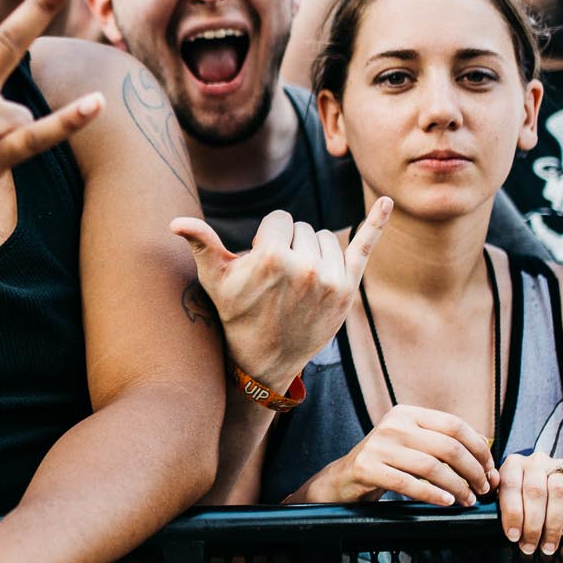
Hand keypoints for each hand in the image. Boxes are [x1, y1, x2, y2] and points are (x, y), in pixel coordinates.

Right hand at [171, 197, 391, 393]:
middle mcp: (306, 265)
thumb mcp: (215, 279)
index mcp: (272, 255)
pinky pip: (364, 246)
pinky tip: (388, 203)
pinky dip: (377, 222)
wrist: (264, 359)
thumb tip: (175, 222)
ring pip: (326, 238)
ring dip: (312, 250)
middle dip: (288, 245)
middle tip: (277, 280)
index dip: (265, 238)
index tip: (260, 266)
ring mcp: (331, 278)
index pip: (278, 219)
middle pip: (302, 228)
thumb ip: (201, 243)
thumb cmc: (235, 313)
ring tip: (297, 280)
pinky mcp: (348, 288)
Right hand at [314, 405, 496, 506]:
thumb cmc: (388, 462)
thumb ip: (442, 441)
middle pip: (447, 447)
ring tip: (468, 500)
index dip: (478, 448)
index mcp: (408, 413)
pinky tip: (446, 502)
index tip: (490, 469)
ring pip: (431, 467)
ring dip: (457, 487)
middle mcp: (393, 425)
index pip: (454, 425)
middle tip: (483, 489)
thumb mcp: (412, 442)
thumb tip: (485, 450)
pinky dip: (432, 495)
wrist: (345, 477)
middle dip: (473, 471)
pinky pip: (408, 483)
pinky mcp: (367, 468)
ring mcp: (379, 446)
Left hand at [496, 453, 562, 555]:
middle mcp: (536, 460)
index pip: (511, 486)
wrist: (557, 487)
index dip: (512, 513)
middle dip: (533, 524)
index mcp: (513, 464)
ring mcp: (560, 464)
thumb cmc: (524, 500)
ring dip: (553, 523)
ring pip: (558, 490)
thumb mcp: (507, 498)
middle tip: (530, 548)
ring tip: (548, 546)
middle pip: (535, 491)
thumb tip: (479, 496)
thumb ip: (495, 498)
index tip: (513, 537)